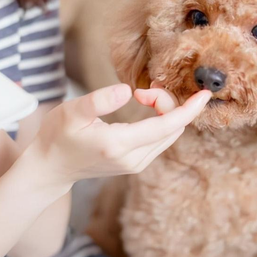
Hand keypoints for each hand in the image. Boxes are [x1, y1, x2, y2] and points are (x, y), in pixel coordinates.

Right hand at [27, 84, 210, 183]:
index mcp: (119, 145)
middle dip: (168, 103)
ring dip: (165, 111)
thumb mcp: (71, 112)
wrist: (50, 168)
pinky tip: (146, 107)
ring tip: (143, 94)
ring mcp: (135, 164)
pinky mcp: (135, 164)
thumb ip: (99, 100)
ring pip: (168, 135)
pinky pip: (160, 140)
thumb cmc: (57, 136)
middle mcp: (133, 159)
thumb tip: (128, 91)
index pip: (167, 126)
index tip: (206, 94)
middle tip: (143, 88)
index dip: (190, 109)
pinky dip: (162, 121)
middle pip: (172, 128)